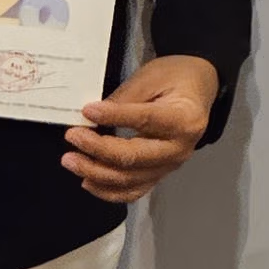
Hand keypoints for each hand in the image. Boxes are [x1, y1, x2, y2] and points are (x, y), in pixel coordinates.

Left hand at [62, 55, 219, 203]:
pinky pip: (134, 191)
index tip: (88, 111)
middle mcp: (179, 149)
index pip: (144, 121)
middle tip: (73, 137)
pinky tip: (88, 181)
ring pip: (130, 179)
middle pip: (134, 158)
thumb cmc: (176, 78)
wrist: (197, 89)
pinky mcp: (160, 174)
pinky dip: (109, 191)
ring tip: (71, 160)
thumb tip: (92, 117)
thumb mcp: (152, 77)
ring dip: (96, 173)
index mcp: (183, 119)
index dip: (114, 117)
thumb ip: (125, 98)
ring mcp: (170, 166)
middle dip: (98, 150)